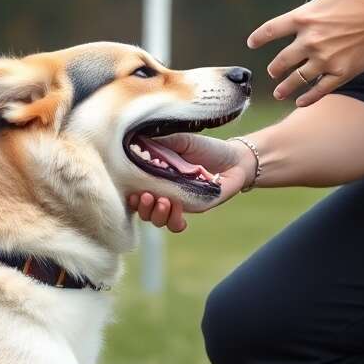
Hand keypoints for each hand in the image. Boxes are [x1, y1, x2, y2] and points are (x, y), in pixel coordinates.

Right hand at [126, 134, 256, 232]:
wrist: (234, 158)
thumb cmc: (205, 147)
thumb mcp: (180, 140)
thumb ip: (159, 142)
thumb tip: (134, 139)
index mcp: (156, 176)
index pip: (134, 190)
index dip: (129, 195)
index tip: (132, 191)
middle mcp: (163, 192)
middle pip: (142, 210)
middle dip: (142, 207)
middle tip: (147, 195)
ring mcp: (177, 203)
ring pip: (157, 220)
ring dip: (156, 214)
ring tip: (165, 202)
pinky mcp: (192, 209)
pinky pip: (176, 224)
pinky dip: (174, 221)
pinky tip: (177, 211)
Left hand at [248, 0, 363, 106]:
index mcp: (305, 17)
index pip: (272, 29)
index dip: (259, 37)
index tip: (252, 43)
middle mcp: (311, 41)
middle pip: (282, 60)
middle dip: (274, 68)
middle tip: (271, 72)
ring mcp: (325, 59)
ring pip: (297, 79)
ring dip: (285, 88)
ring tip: (279, 93)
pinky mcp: (341, 73)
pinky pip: (319, 90)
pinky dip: (308, 98)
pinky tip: (300, 103)